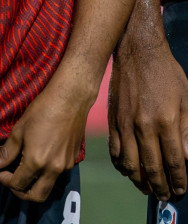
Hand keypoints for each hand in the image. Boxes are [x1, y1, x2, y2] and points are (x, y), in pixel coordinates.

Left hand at [0, 67, 95, 201]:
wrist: (72, 97)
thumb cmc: (44, 110)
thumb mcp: (19, 131)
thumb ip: (7, 153)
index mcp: (37, 162)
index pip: (17, 184)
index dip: (5, 180)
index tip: (1, 171)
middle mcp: (53, 167)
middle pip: (36, 196)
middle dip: (21, 192)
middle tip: (13, 179)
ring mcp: (66, 163)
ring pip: (49, 186)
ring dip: (35, 183)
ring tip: (27, 168)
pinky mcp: (74, 157)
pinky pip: (58, 173)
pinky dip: (47, 172)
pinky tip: (42, 157)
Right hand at [108, 37, 187, 200]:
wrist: (138, 54)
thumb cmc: (168, 74)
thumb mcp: (187, 98)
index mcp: (167, 120)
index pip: (174, 159)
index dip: (178, 178)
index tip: (181, 190)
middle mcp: (144, 127)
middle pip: (152, 167)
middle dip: (160, 186)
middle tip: (165, 196)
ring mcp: (126, 127)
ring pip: (131, 165)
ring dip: (140, 181)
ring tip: (149, 189)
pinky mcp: (113, 124)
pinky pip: (116, 154)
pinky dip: (123, 167)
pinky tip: (130, 172)